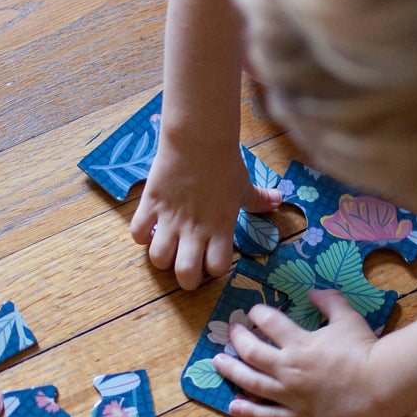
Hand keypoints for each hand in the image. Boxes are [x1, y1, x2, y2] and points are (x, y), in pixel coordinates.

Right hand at [131, 134, 279, 289]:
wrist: (198, 138)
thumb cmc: (224, 163)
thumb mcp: (244, 185)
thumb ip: (258, 200)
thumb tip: (278, 201)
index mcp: (220, 228)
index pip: (216, 269)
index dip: (214, 270)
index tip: (212, 259)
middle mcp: (195, 230)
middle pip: (185, 275)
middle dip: (186, 279)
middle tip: (187, 265)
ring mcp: (170, 218)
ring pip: (158, 259)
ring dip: (162, 258)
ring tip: (168, 246)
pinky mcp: (151, 204)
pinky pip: (138, 233)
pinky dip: (142, 236)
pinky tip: (151, 228)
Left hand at [212, 289, 391, 416]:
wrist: (381, 385)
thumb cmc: (365, 349)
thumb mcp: (348, 317)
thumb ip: (329, 301)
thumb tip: (313, 292)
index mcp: (299, 342)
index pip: (268, 322)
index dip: (259, 313)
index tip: (255, 311)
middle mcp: (287, 368)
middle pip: (251, 352)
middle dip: (238, 338)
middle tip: (232, 331)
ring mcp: (290, 396)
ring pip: (251, 383)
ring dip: (232, 371)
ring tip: (219, 363)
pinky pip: (267, 416)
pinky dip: (248, 411)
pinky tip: (234, 406)